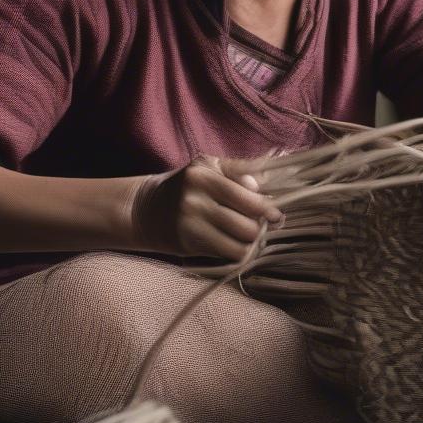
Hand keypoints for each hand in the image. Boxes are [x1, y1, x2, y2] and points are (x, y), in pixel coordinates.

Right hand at [129, 156, 283, 260]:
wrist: (146, 209)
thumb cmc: (188, 186)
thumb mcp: (210, 167)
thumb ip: (241, 170)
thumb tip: (271, 184)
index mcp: (205, 174)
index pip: (251, 195)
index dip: (270, 207)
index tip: (275, 214)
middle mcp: (196, 197)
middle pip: (250, 222)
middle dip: (262, 227)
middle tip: (263, 226)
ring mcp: (190, 222)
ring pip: (242, 241)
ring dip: (252, 242)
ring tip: (248, 235)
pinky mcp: (187, 243)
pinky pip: (228, 254)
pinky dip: (238, 252)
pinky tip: (234, 244)